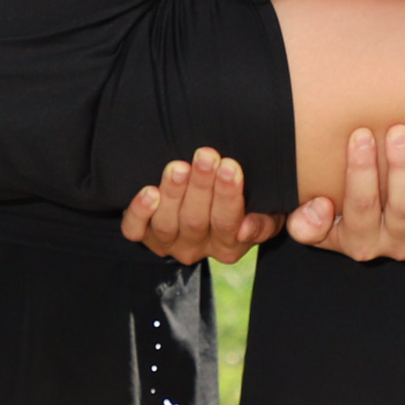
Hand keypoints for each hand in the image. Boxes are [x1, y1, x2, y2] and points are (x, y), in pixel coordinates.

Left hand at [122, 148, 283, 264]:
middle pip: (197, 221)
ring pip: (167, 224)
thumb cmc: (245, 197)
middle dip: (202, 186)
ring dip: (173, 193)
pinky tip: (149, 192)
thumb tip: (248, 227)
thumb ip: (268, 218)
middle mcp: (199, 248)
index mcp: (231, 244)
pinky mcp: (145, 234)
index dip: (229, 197)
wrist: (208, 196)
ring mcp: (170, 242)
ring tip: (179, 167)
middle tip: (206, 156)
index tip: (231, 167)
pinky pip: (136, 230)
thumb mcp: (267, 206)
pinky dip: (139, 212)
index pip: (229, 225)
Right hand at [287, 124, 404, 260]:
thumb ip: (304, 221)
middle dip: (400, 170)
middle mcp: (393, 241)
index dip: (359, 172)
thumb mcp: (308, 220)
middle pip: (401, 209)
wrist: (353, 231)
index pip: (358, 204)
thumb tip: (315, 208)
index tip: (360, 135)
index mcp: (356, 239)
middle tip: (399, 131)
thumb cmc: (328, 211)